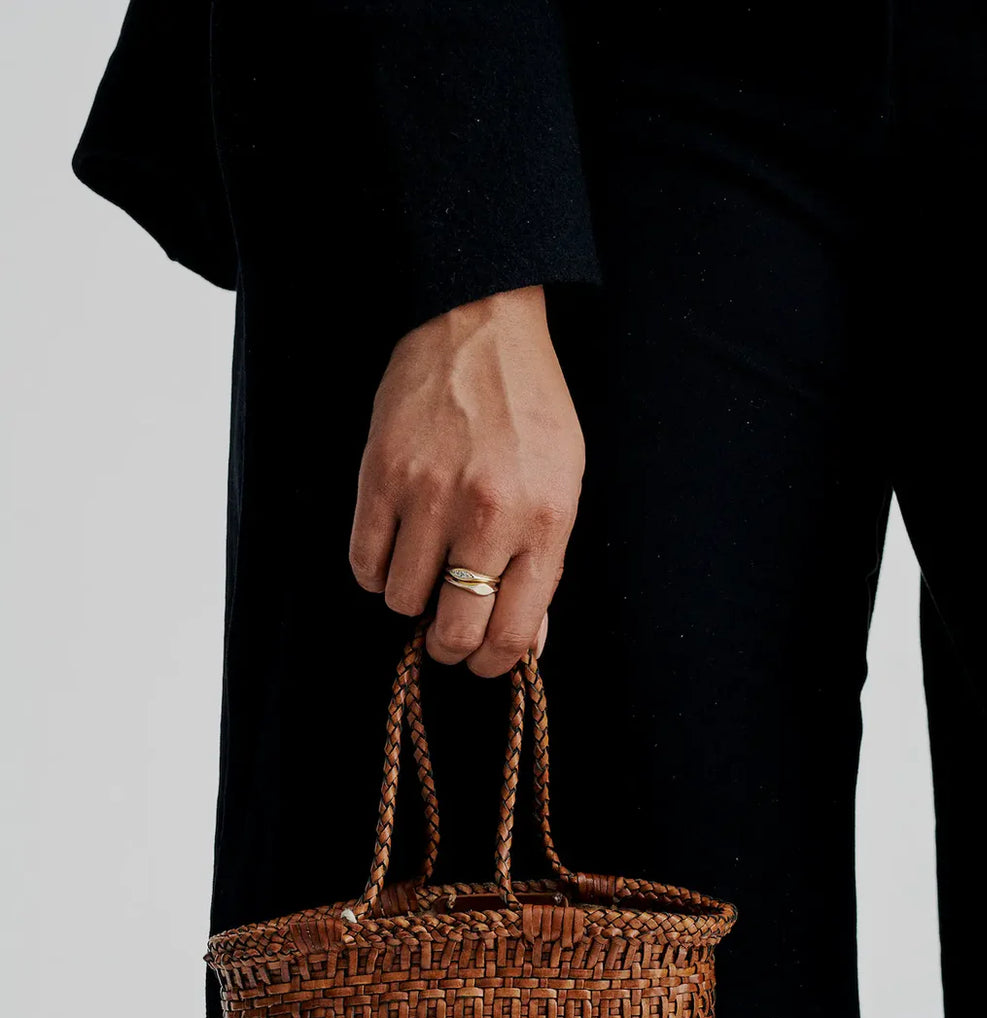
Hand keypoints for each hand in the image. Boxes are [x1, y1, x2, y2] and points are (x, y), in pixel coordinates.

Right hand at [348, 284, 583, 675]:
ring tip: (425, 574)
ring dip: (413, 601)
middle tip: (448, 635)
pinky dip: (377, 572)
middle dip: (450, 646)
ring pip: (403, 602)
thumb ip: (544, 568)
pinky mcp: (380, 477)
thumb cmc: (529, 410)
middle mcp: (486, 515)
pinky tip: (395, 552)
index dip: (494, 664)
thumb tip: (523, 644)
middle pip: (455, 630)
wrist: (478, 326)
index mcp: (543, 521)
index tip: (485, 662)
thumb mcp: (562, 485)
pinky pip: (365, 564)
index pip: (512, 632)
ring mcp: (428, 496)